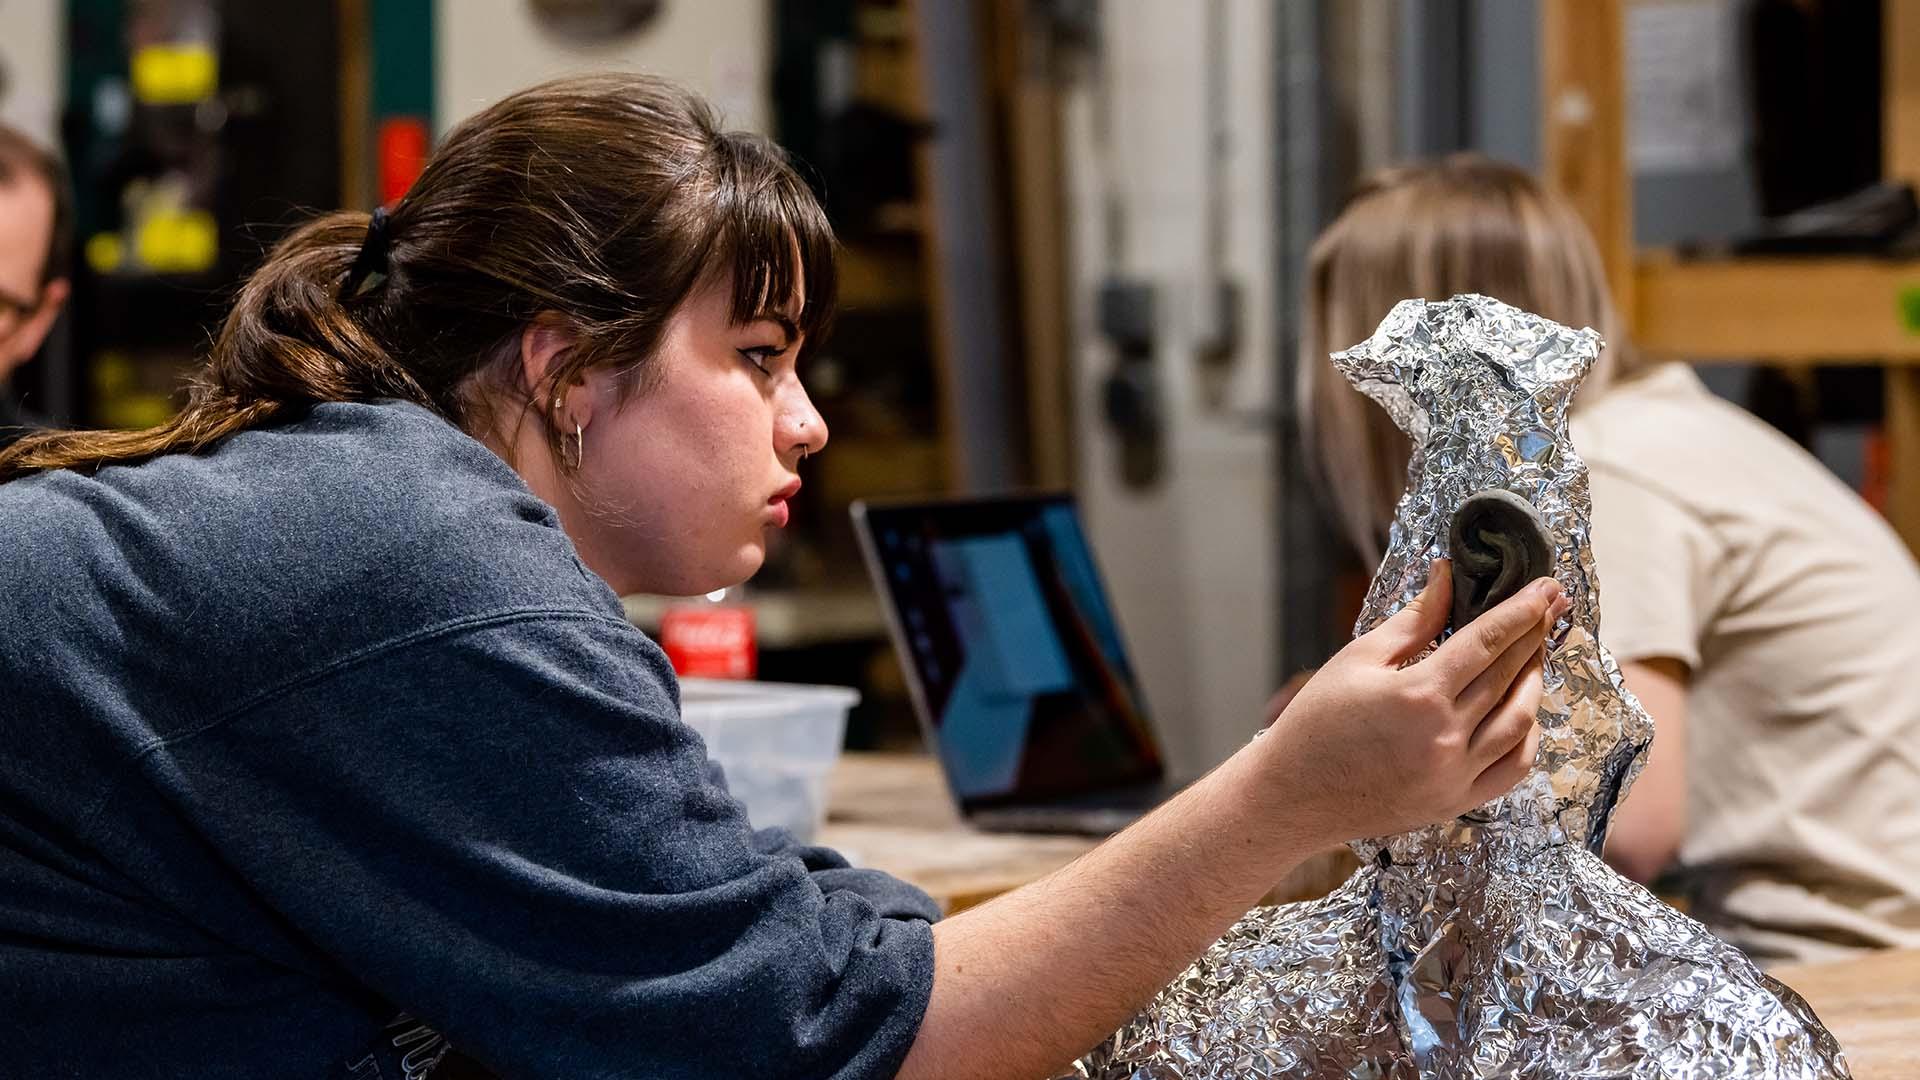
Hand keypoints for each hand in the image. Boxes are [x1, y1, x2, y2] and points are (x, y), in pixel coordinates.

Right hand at [1254, 560, 1566, 846]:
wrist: (1293, 796)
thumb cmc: (1316, 722)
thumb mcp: (1357, 659)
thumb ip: (1413, 621)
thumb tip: (1448, 578)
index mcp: (1418, 694)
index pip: (1486, 641)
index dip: (1520, 610)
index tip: (1546, 586)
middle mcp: (1444, 736)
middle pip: (1509, 675)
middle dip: (1536, 635)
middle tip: (1555, 606)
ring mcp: (1454, 775)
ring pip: (1520, 721)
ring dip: (1535, 682)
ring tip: (1536, 653)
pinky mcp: (1455, 802)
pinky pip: (1512, 768)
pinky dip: (1527, 736)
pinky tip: (1525, 712)